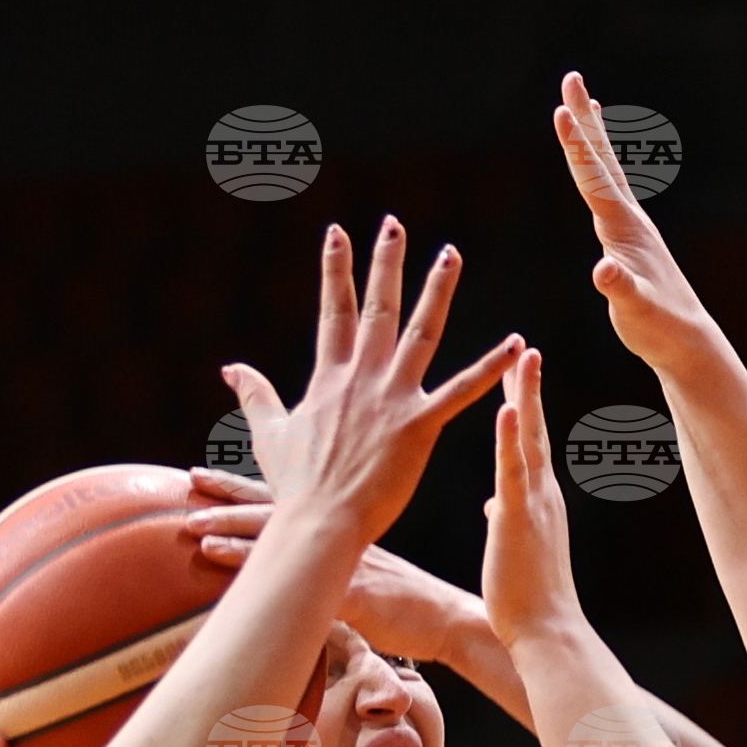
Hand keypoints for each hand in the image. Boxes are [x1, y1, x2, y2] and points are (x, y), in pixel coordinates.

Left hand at [182, 468, 489, 666]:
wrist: (447, 619)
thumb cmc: (409, 601)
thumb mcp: (372, 569)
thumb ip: (339, 560)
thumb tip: (314, 569)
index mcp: (341, 524)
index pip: (282, 495)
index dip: (243, 484)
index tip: (206, 474)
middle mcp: (338, 532)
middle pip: (273, 506)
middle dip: (228, 494)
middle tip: (188, 481)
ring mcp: (343, 559)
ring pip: (280, 537)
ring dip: (233, 530)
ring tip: (193, 527)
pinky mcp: (351, 592)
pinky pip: (301, 580)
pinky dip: (264, 572)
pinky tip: (237, 570)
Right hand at [224, 218, 518, 549]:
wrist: (319, 522)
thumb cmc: (295, 486)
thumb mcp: (270, 432)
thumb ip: (256, 394)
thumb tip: (229, 367)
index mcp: (330, 377)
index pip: (335, 311)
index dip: (336, 270)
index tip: (338, 233)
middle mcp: (362, 378)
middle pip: (378, 308)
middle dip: (385, 263)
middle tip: (396, 224)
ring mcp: (392, 399)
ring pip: (421, 333)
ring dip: (437, 291)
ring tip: (451, 254)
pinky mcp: (419, 426)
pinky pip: (462, 391)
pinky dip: (490, 367)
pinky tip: (517, 343)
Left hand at [481, 349, 586, 646]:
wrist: (547, 634)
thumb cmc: (528, 602)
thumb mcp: (513, 550)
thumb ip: (506, 521)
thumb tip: (495, 507)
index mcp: (537, 502)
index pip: (529, 445)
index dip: (526, 408)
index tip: (520, 376)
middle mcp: (541, 495)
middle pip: (534, 431)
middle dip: (529, 389)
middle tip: (526, 350)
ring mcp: (533, 504)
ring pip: (529, 440)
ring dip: (526, 397)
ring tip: (523, 357)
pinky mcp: (518, 519)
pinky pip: (513, 473)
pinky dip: (510, 439)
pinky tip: (507, 409)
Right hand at [554, 72, 721, 378]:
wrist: (687, 341)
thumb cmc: (659, 329)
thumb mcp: (635, 311)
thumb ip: (620, 289)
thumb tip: (604, 271)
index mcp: (624, 229)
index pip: (594, 178)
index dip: (576, 145)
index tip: (562, 108)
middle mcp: (629, 219)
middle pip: (602, 160)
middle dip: (585, 119)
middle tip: (571, 76)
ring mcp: (632, 228)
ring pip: (608, 171)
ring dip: (594, 137)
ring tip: (586, 104)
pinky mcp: (631, 242)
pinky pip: (611, 193)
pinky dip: (600, 171)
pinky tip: (597, 168)